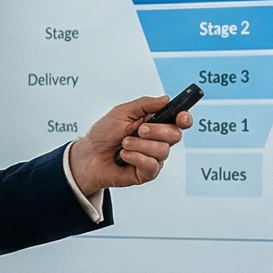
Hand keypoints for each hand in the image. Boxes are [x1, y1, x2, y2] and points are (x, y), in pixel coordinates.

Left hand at [69, 95, 193, 195]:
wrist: (88, 155)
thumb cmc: (104, 134)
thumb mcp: (122, 112)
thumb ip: (144, 104)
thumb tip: (166, 99)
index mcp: (155, 123)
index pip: (178, 121)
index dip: (184, 118)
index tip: (181, 117)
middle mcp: (158, 140)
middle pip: (175, 135)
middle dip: (156, 131)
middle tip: (138, 130)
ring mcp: (154, 157)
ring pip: (162, 150)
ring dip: (139, 145)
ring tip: (124, 144)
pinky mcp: (147, 173)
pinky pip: (152, 165)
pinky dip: (135, 157)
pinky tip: (124, 156)